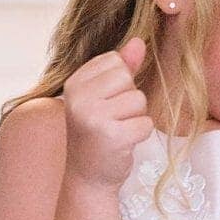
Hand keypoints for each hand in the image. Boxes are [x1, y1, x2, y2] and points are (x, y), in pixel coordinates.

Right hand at [61, 39, 151, 186]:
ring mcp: (93, 117)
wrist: (88, 177)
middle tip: (112, 120)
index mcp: (74, 83)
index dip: (119, 84)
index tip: (104, 104)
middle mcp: (79, 98)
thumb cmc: (98, 133)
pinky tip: (123, 144)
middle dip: (129, 99)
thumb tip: (139, 42)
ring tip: (117, 131)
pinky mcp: (111, 137)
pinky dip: (140, 135)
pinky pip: (145, 123)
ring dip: (136, 118)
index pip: (115, 61)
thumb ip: (121, 67)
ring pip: (139, 100)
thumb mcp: (103, 97)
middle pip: (128, 78)